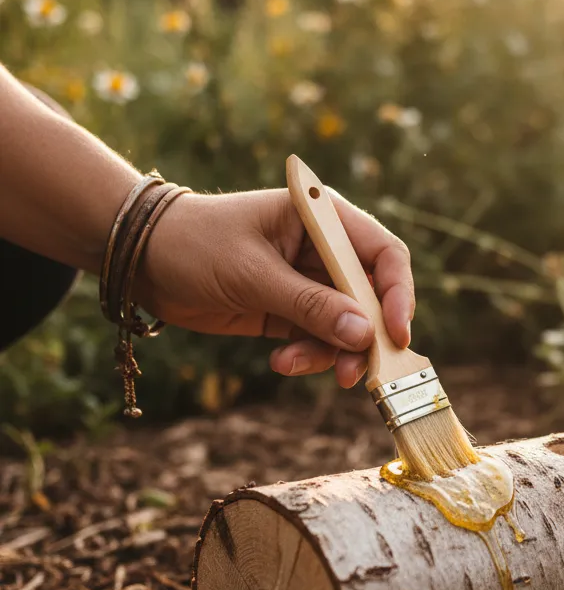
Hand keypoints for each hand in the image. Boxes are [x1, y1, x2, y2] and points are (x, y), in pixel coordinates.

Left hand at [135, 188, 413, 387]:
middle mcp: (325, 250)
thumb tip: (363, 336)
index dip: (398, 293)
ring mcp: (310, 282)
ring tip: (296, 364)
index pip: (383, 254)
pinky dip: (308, 356)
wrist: (140, 260)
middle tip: (354, 370)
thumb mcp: (253, 273)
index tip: (394, 333)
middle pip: (372, 297)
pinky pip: (319, 340)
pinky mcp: (292, 311)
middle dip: (366, 335)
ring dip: (333, 352)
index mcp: (323, 218)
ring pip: (348, 326)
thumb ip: (310, 305)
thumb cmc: (194, 243)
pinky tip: (281, 361)